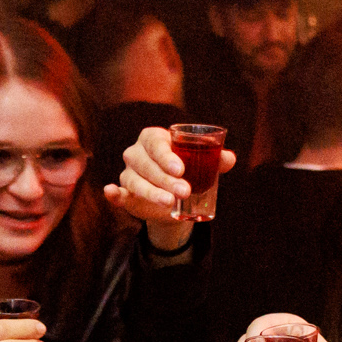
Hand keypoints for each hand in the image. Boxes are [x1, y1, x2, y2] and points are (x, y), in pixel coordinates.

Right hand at [103, 125, 237, 225]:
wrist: (178, 199)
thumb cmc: (188, 172)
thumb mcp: (202, 165)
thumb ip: (216, 160)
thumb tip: (230, 158)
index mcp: (153, 139)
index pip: (156, 143)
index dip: (166, 156)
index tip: (181, 169)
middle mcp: (137, 153)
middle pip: (147, 164)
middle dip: (166, 179)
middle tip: (185, 191)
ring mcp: (129, 174)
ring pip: (135, 182)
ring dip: (152, 192)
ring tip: (170, 202)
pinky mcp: (125, 194)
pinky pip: (117, 194)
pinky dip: (113, 194)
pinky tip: (112, 192)